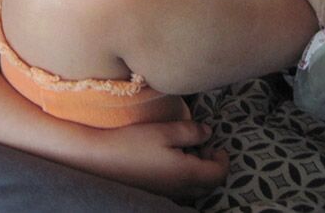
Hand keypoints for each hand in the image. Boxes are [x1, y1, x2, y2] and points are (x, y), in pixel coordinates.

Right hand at [84, 120, 227, 199]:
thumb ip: (191, 131)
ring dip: (198, 172)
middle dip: (212, 167)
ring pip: (195, 189)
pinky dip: (185, 177)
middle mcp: (180, 189)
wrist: (102, 158)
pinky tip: (171, 160)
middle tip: (203, 147)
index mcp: (187, 174)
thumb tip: (208, 133)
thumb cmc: (134, 142)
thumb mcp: (165, 130)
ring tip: (187, 151)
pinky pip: (180, 190)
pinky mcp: (155, 192)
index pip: (218, 174)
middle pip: (209, 185)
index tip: (216, 144)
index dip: (223, 159)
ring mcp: (167, 193)